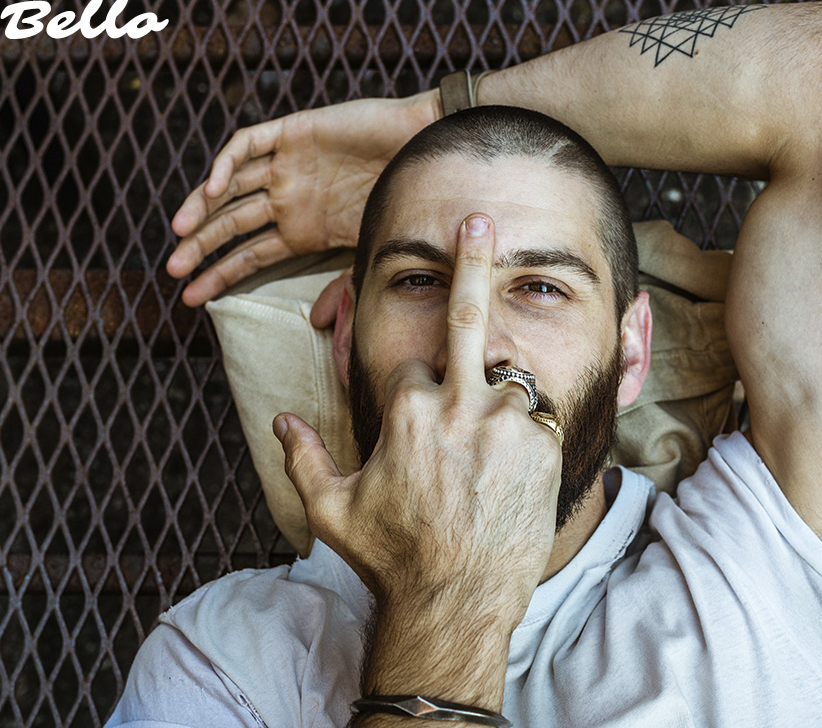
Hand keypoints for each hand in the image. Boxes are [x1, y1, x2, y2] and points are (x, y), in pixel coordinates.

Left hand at [167, 91, 439, 306]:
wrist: (433, 151)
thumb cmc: (406, 204)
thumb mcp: (369, 255)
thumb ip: (341, 286)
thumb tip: (312, 322)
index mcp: (302, 230)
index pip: (249, 256)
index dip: (219, 276)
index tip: (192, 300)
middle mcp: (289, 198)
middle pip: (231, 223)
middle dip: (200, 247)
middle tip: (174, 269)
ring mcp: (288, 164)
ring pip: (230, 185)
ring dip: (203, 207)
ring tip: (182, 232)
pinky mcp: (293, 130)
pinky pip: (249, 143)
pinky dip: (227, 163)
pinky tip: (216, 188)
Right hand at [274, 214, 562, 629]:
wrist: (456, 601)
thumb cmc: (392, 555)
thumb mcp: (333, 510)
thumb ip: (304, 458)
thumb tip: (281, 421)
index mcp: (407, 409)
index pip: (413, 366)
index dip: (416, 394)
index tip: (420, 424)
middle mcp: (458, 403)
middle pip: (466, 315)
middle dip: (471, 261)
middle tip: (479, 220)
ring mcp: (505, 421)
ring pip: (511, 376)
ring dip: (505, 394)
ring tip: (499, 429)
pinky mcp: (541, 444)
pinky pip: (538, 416)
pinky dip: (528, 430)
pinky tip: (518, 464)